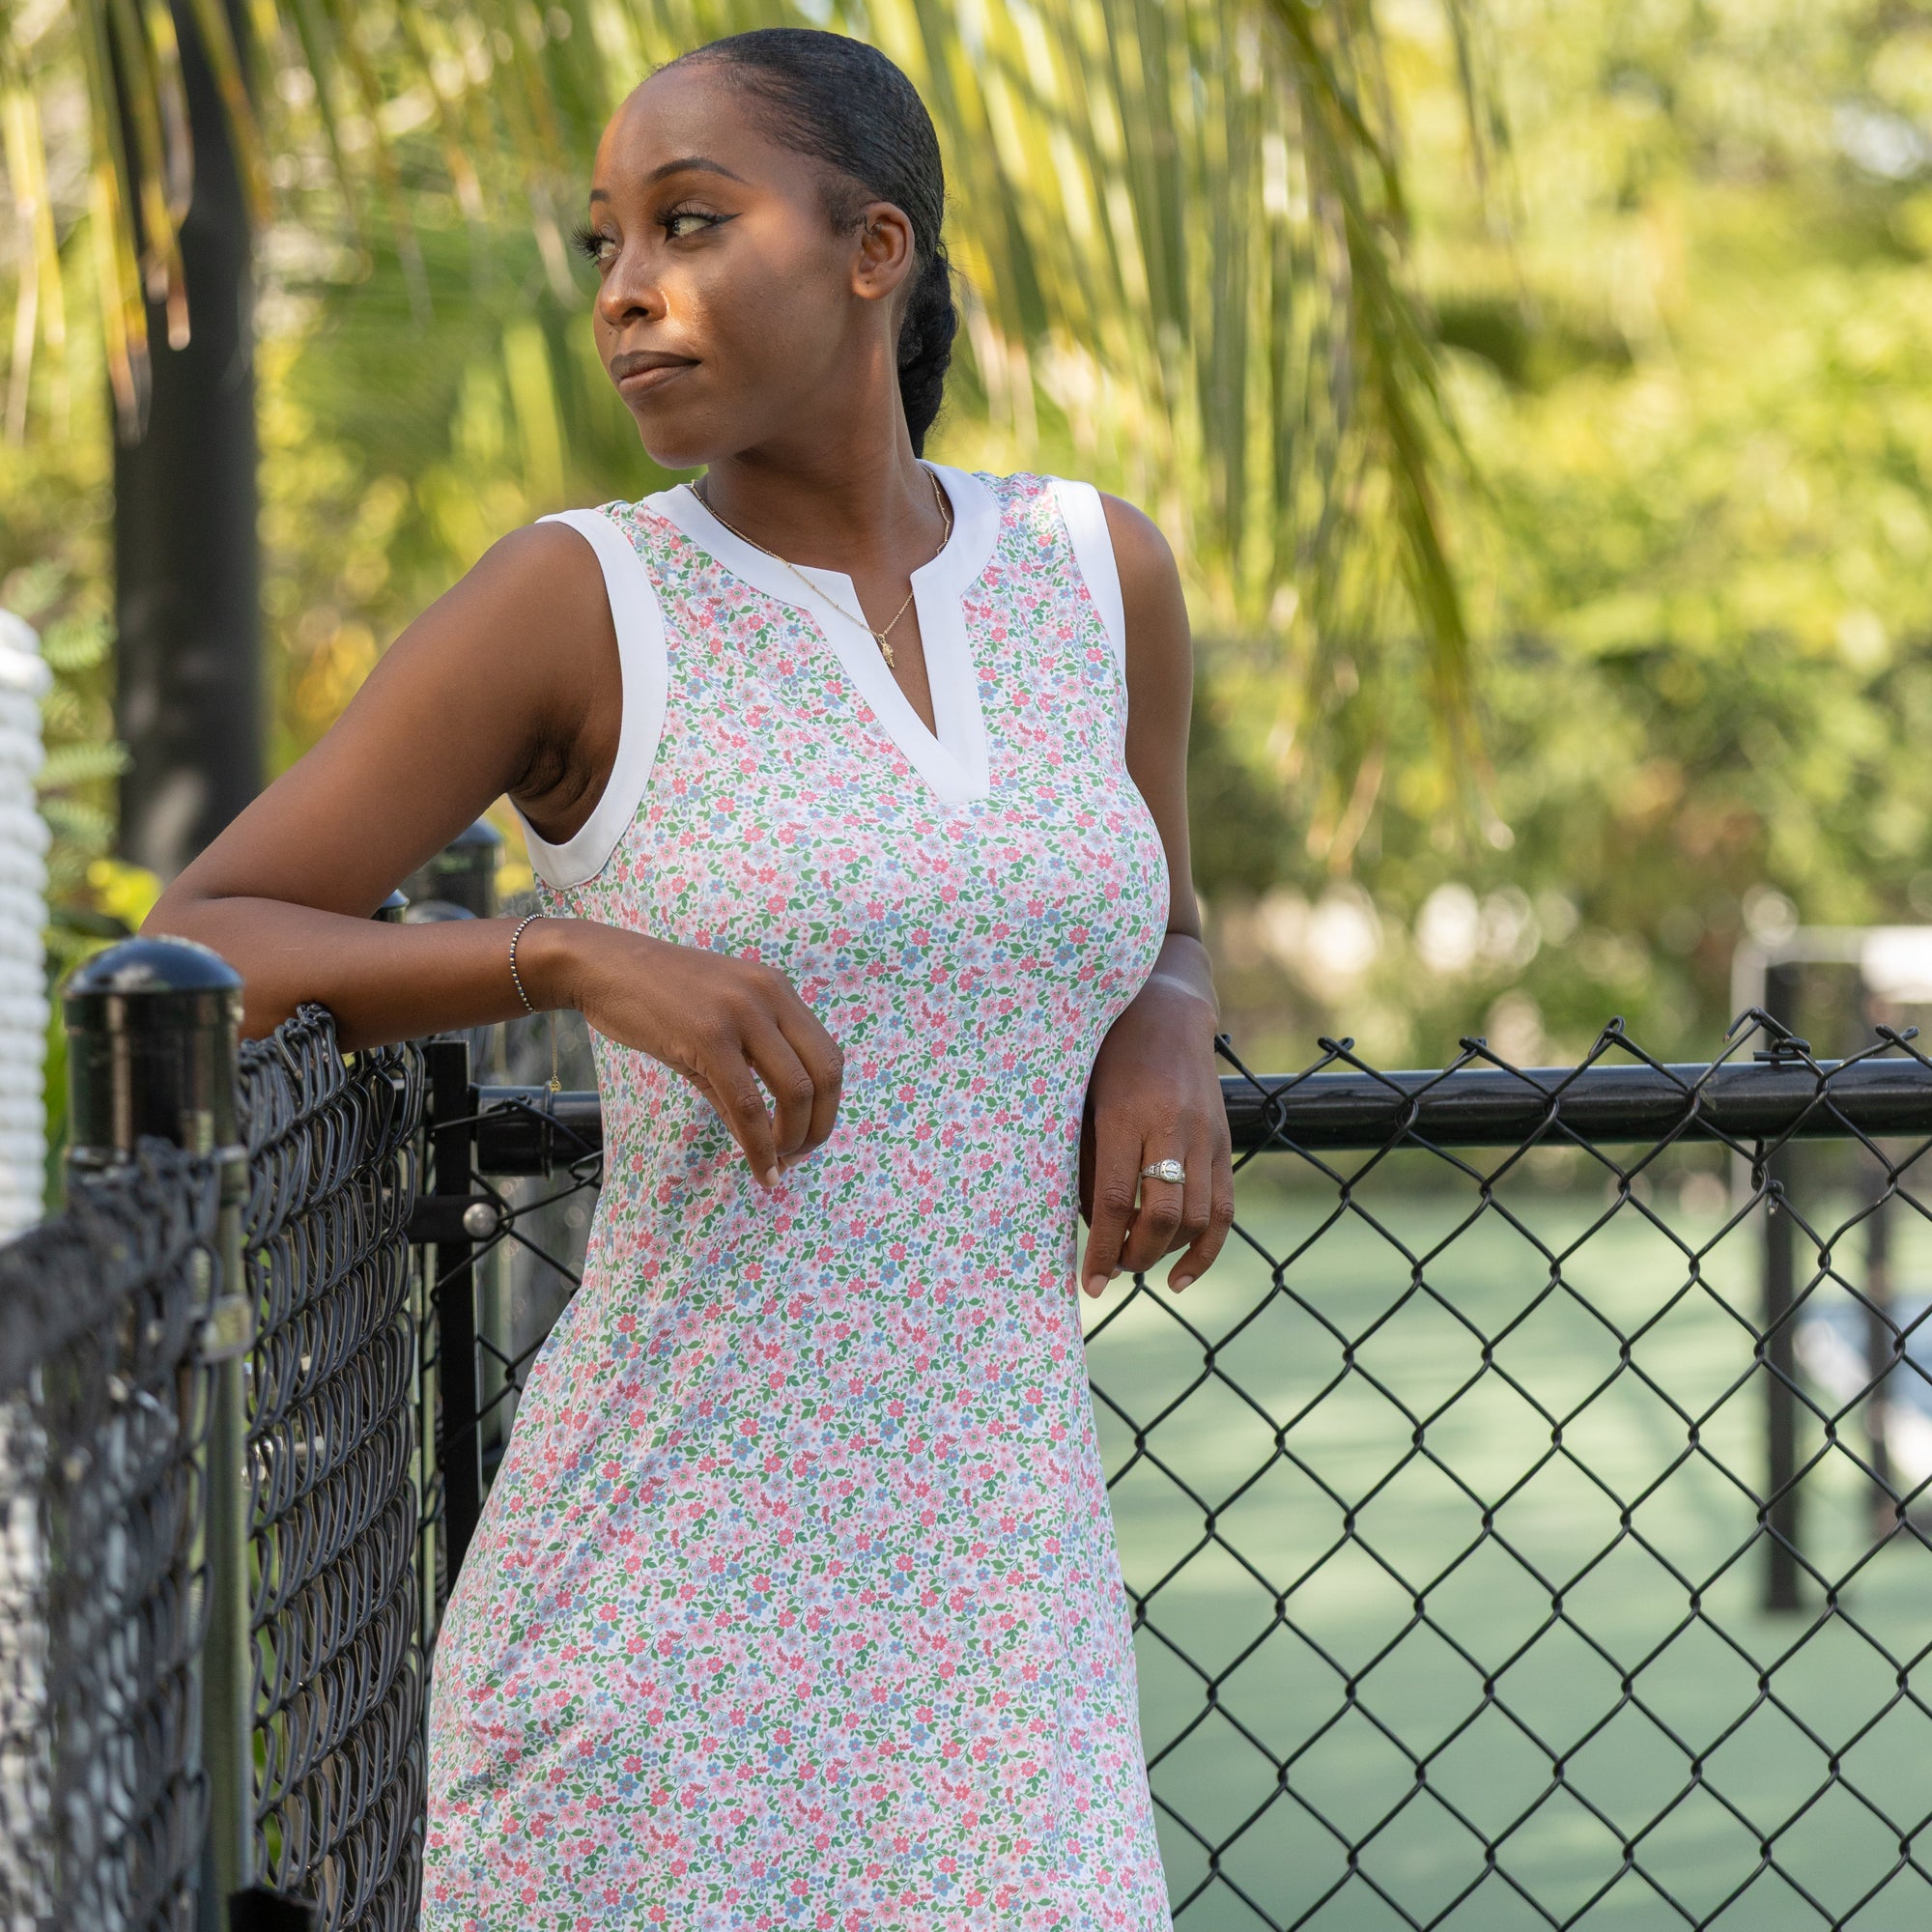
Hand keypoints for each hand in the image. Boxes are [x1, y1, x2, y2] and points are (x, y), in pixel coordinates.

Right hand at [531, 919, 842, 1188]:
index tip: (806, 1136)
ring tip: (779, 1165)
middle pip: (826, 1073)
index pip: (828, 1055)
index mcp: (777, 990)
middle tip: (799, 1156)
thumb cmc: (655, 998)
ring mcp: (741, 1013)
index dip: (828, 1105)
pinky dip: (760, 1145)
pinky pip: (747, 1103)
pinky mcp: (708, 1036)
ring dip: (795, 1138)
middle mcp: (770, 996)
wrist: (601, 965)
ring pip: (796, 1090)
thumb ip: (745, 1079)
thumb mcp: (714, 1030)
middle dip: (819, 1126)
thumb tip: (769, 1145)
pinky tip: (760, 1168)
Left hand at [1078, 980, 1233, 1295]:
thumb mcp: (1081, 1094)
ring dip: (1165, 1254)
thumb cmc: (1106, 1051)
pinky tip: (1181, 1276)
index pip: (1114, 1198)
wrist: (1166, 1009)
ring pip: (1195, 1218)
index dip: (1102, 1248)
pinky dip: (1206, 1250)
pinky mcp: (1223, 1142)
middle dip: (1135, 1256)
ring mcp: (1204, 1135)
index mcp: (1126, 1114)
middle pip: (1161, 1215)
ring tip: (1136, 1261)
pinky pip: (1224, 1209)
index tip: (1089, 1283)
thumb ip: (1083, 1156)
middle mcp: (1171, 1127)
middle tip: (1111, 1268)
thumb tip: (1088, 1224)